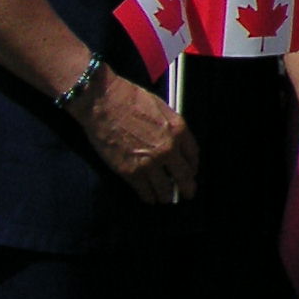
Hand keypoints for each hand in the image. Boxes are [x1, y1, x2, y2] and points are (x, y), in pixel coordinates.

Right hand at [70, 68, 197, 202]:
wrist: (104, 103)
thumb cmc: (131, 99)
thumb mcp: (163, 109)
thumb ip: (172, 128)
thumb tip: (177, 143)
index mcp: (179, 131)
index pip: (193, 155)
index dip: (192, 166)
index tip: (190, 171)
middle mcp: (168, 149)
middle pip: (184, 176)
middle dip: (186, 188)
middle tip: (187, 194)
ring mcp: (149, 163)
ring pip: (165, 189)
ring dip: (167, 196)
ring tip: (166, 199)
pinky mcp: (129, 172)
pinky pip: (144, 191)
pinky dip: (148, 197)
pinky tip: (150, 198)